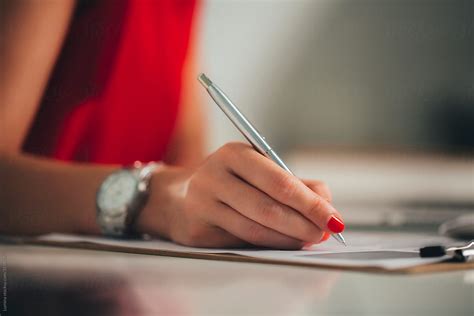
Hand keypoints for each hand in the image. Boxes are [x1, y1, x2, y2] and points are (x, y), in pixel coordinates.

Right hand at [135, 142, 343, 248]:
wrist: (177, 198)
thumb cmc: (228, 182)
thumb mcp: (256, 170)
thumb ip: (294, 183)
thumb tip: (326, 200)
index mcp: (233, 154)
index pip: (279, 181)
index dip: (310, 202)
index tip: (334, 217)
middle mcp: (214, 176)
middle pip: (268, 207)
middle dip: (304, 223)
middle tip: (326, 232)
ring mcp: (203, 205)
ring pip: (255, 229)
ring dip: (289, 238)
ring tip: (309, 239)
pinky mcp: (198, 231)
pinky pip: (241, 242)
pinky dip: (269, 245)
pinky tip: (285, 244)